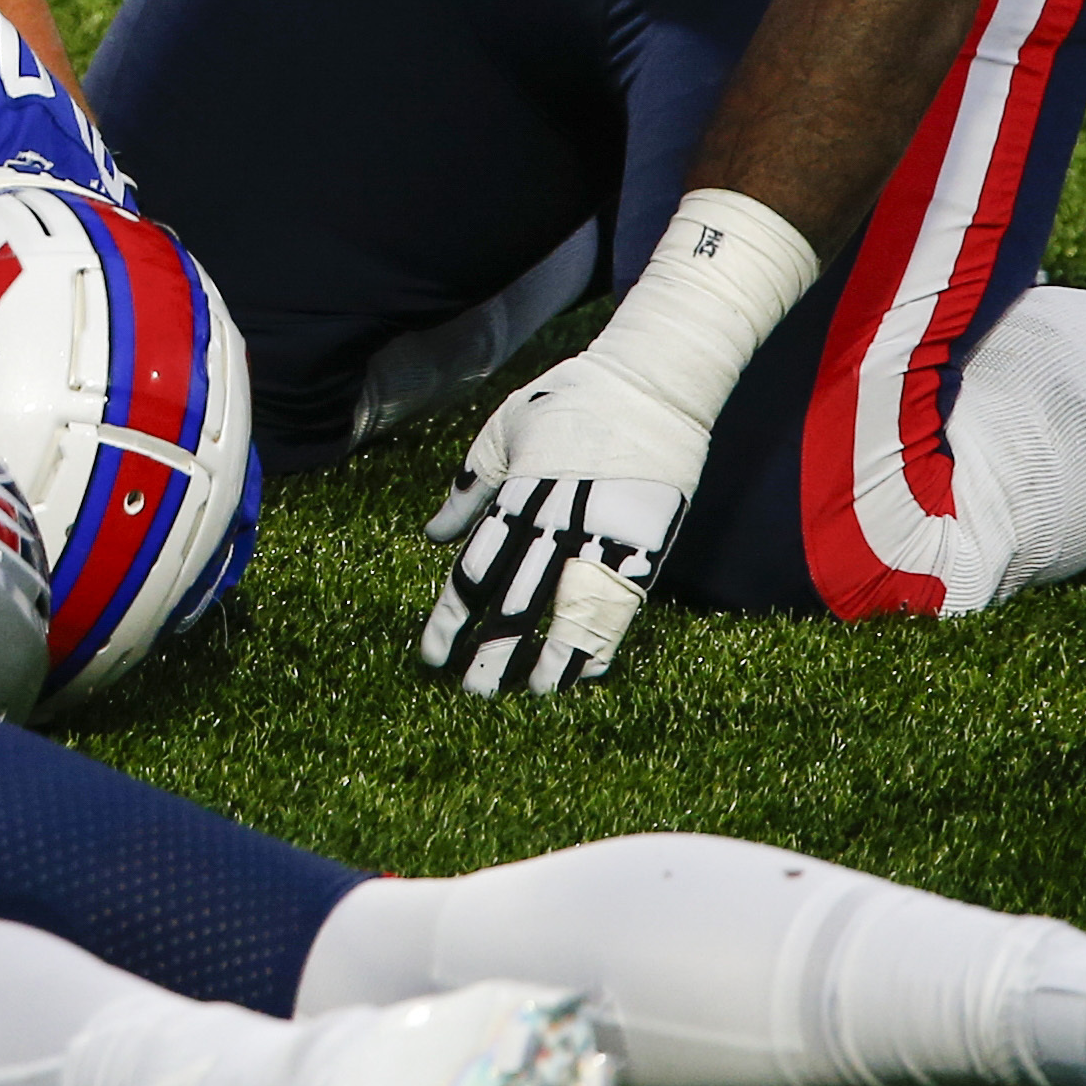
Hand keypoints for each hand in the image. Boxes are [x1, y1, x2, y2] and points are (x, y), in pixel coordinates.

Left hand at [415, 346, 713, 694]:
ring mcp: (607, 541)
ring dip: (545, 664)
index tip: (432, 656)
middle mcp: (559, 527)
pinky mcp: (648, 549)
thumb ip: (469, 488)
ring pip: (569, 620)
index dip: (451, 620)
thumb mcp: (503, 430)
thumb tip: (434, 535)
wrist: (653, 387)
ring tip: (524, 698)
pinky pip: (619, 611)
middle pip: (516, 607)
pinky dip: (598, 646)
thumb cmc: (569, 399)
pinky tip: (580, 675)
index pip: (475, 573)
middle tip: (470, 693)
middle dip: (490, 654)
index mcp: (518, 497)